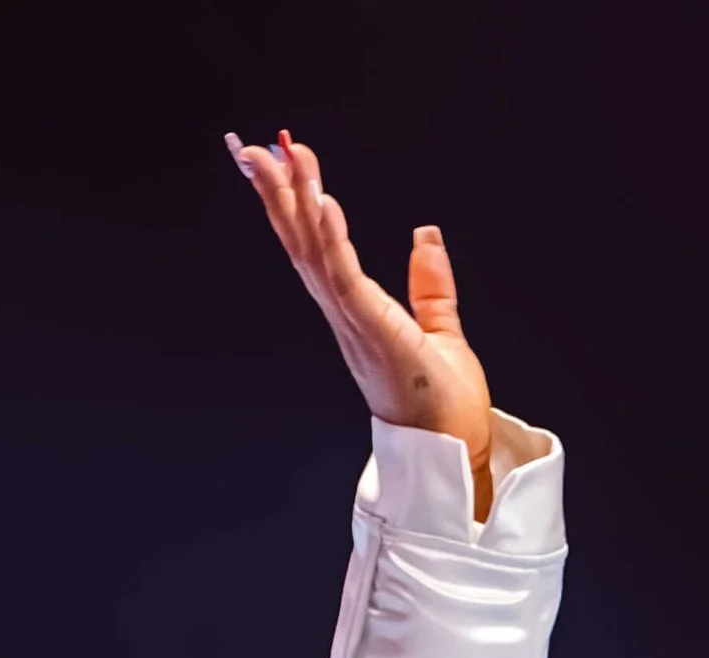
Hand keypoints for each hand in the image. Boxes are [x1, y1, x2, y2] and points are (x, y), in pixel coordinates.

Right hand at [225, 128, 495, 514]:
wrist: (453, 457)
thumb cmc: (446, 412)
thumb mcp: (442, 333)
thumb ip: (431, 286)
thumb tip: (426, 236)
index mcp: (358, 317)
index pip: (320, 252)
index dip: (299, 207)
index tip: (284, 163)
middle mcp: (346, 320)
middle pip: (304, 247)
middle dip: (279, 197)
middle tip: (255, 149)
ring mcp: (355, 328)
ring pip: (317, 255)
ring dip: (299, 204)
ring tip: (282, 158)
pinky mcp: (374, 334)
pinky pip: (347, 280)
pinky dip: (333, 242)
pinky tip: (323, 204)